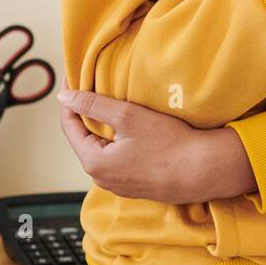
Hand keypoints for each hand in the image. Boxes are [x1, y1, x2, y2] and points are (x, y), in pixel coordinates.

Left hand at [57, 88, 253, 204]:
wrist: (202, 170)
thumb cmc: (168, 144)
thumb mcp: (128, 116)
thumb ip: (93, 104)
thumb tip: (64, 98)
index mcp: (94, 162)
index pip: (69, 126)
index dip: (69, 100)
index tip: (72, 79)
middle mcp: (101, 178)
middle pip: (84, 138)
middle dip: (86, 112)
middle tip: (91, 87)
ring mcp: (118, 184)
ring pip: (101, 148)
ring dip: (102, 126)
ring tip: (110, 103)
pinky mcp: (134, 184)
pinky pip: (116, 158)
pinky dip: (116, 140)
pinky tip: (129, 128)